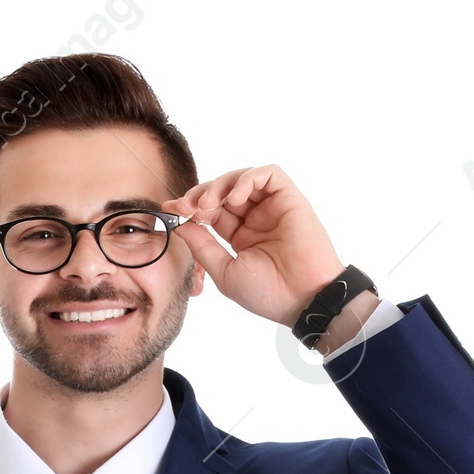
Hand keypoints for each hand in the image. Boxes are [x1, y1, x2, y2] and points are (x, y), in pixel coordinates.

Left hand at [164, 165, 343, 326]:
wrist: (303, 299)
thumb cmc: (268, 293)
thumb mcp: (224, 271)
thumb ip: (202, 246)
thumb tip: (179, 224)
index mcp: (241, 236)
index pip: (211, 211)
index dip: (190, 207)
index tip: (171, 209)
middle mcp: (256, 218)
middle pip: (223, 191)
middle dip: (200, 194)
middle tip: (186, 206)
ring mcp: (273, 207)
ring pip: (242, 178)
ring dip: (220, 185)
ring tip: (207, 203)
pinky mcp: (290, 199)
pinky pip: (268, 174)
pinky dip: (248, 178)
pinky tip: (235, 197)